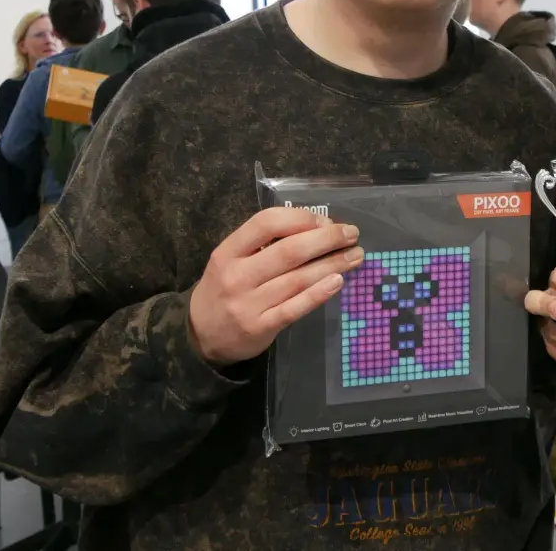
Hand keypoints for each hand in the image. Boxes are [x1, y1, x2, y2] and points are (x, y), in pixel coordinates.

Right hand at [188, 208, 364, 366]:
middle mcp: (237, 276)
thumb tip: (314, 228)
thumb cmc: (224, 288)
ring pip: (297, 279)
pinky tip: (337, 282)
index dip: (301, 218)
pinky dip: (318, 293)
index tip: (326, 221)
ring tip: (355, 256)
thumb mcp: (231, 260)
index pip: (266, 223)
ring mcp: (248, 304)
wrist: (200, 336)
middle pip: (289, 251)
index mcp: (228, 251)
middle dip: (326, 239)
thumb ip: (262, 244)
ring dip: (332, 264)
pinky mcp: (261, 327)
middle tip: (352, 234)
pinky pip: (295, 308)